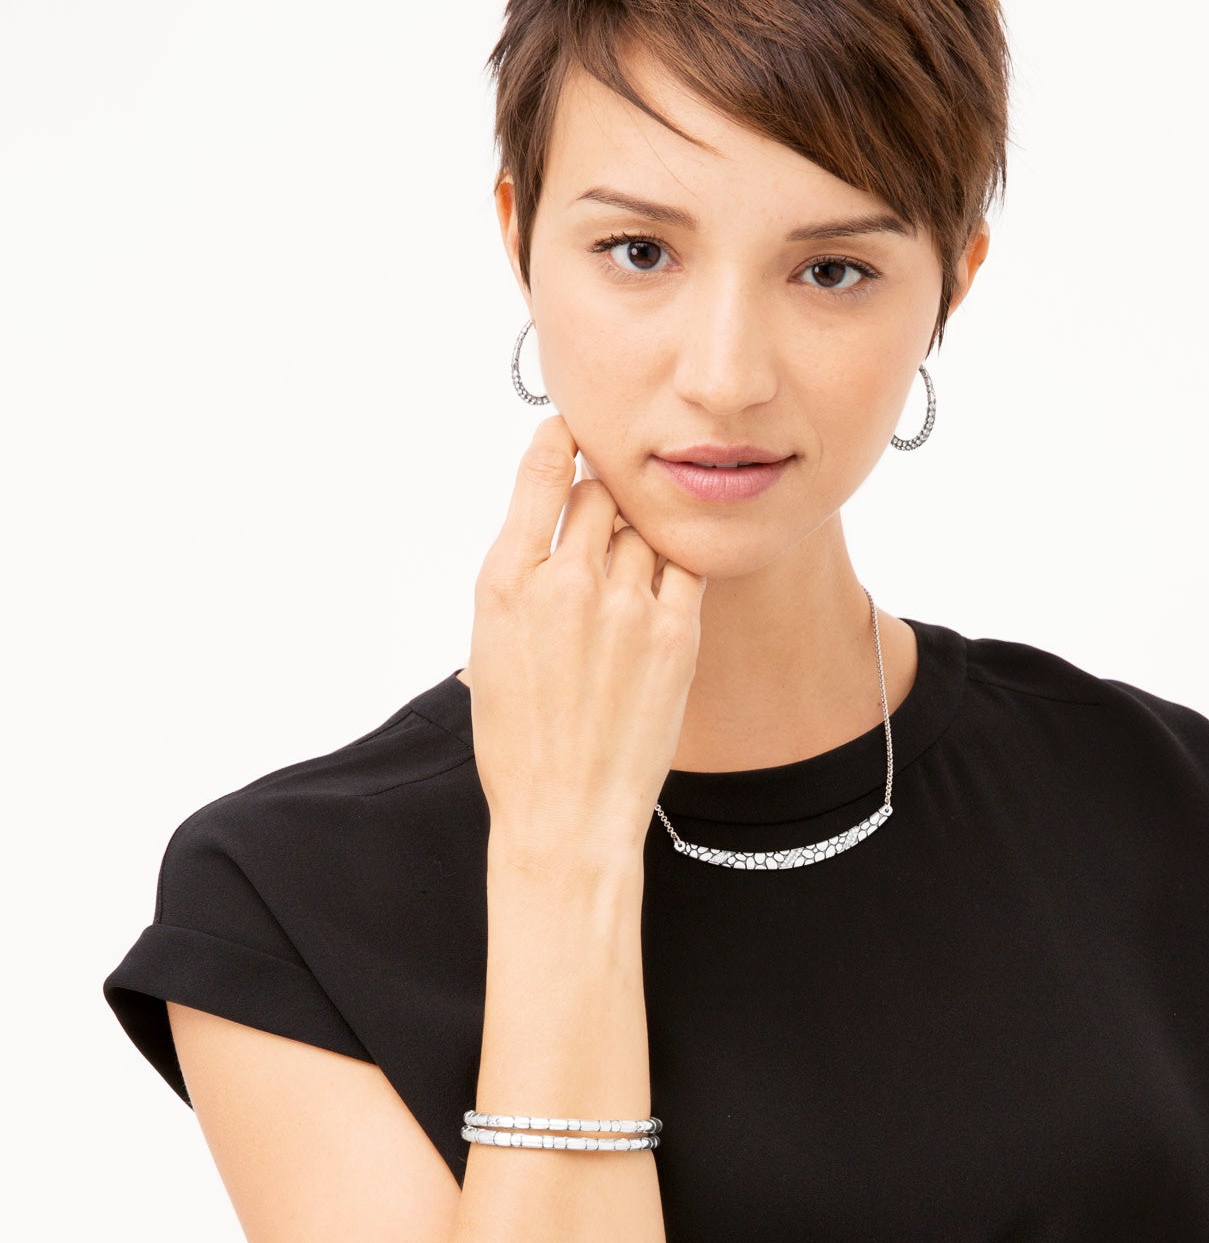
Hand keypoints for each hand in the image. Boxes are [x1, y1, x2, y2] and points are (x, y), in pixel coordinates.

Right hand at [468, 414, 707, 875]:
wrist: (567, 813)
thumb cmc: (519, 738)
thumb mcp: (490, 645)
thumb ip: (522, 574)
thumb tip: (557, 518)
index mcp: (506, 583)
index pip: (542, 475)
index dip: (559, 441)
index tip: (570, 430)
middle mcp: (566, 583)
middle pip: (600, 494)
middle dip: (601, 497)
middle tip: (601, 518)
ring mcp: (626, 607)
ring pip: (643, 529)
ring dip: (636, 538)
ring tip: (624, 579)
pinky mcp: (676, 634)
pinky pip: (684, 568)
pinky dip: (672, 568)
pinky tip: (658, 588)